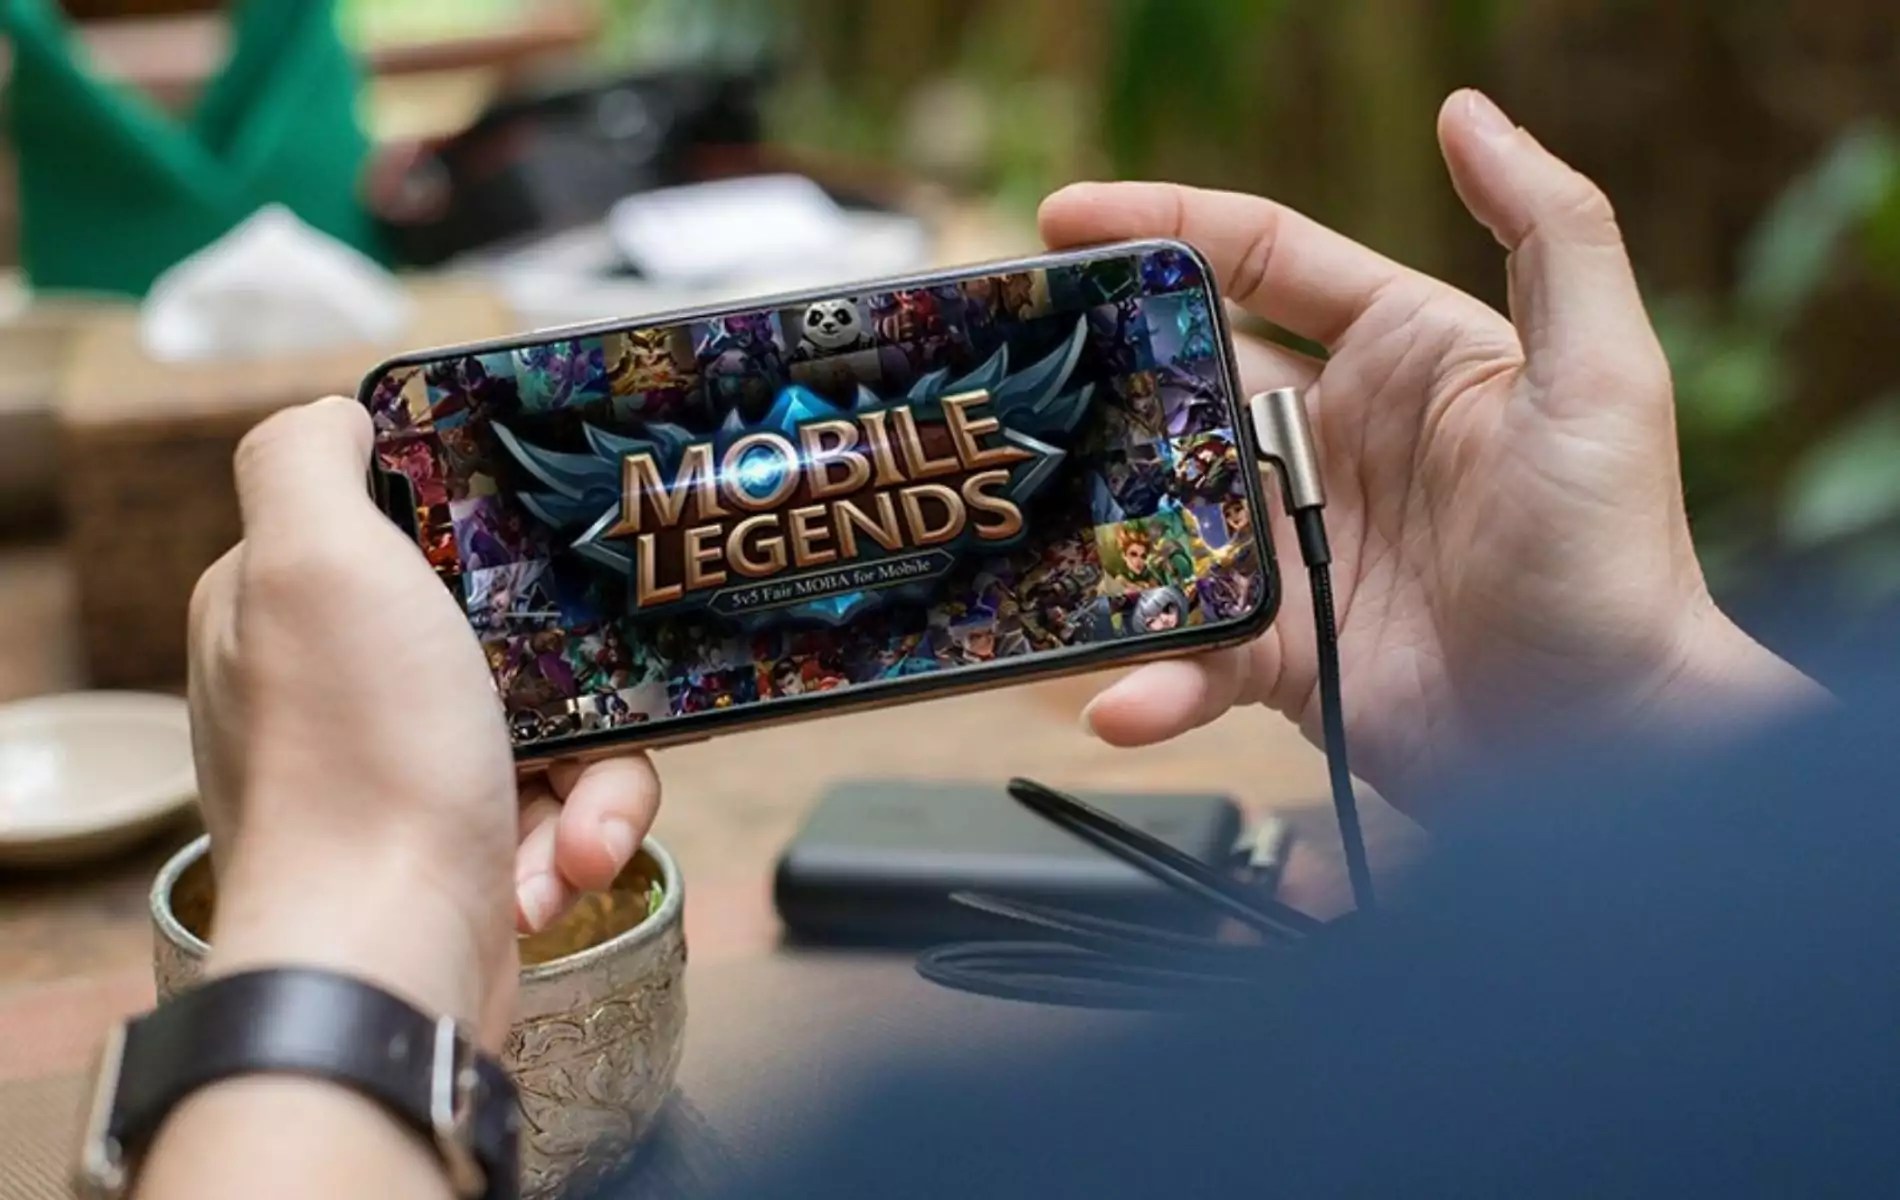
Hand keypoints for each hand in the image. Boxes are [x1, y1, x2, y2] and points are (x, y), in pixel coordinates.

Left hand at [187, 397, 660, 1041]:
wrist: (387, 968)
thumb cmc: (359, 763)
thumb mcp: (312, 563)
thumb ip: (305, 457)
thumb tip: (342, 416)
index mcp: (292, 607)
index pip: (409, 525)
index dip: (491, 524)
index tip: (560, 536)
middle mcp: (342, 687)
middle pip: (513, 627)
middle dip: (580, 672)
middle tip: (615, 692)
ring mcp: (403, 774)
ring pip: (558, 723)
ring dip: (597, 779)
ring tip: (587, 831)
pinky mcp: (461, 848)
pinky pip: (560, 811)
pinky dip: (577, 841)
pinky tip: (560, 878)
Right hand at [1044, 90, 1820, 811]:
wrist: (1611, 740)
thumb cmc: (1619, 554)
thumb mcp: (1600, 376)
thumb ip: (1551, 229)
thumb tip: (1468, 112)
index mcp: (1398, 355)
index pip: (1260, 260)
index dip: (1162, 226)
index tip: (1064, 216)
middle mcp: (1331, 440)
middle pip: (1183, 380)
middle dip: (1096, 370)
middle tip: (1015, 372)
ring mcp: (1295, 544)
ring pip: (1161, 514)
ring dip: (1096, 528)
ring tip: (1029, 535)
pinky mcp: (1280, 648)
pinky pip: (1191, 651)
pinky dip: (1152, 678)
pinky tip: (1123, 698)